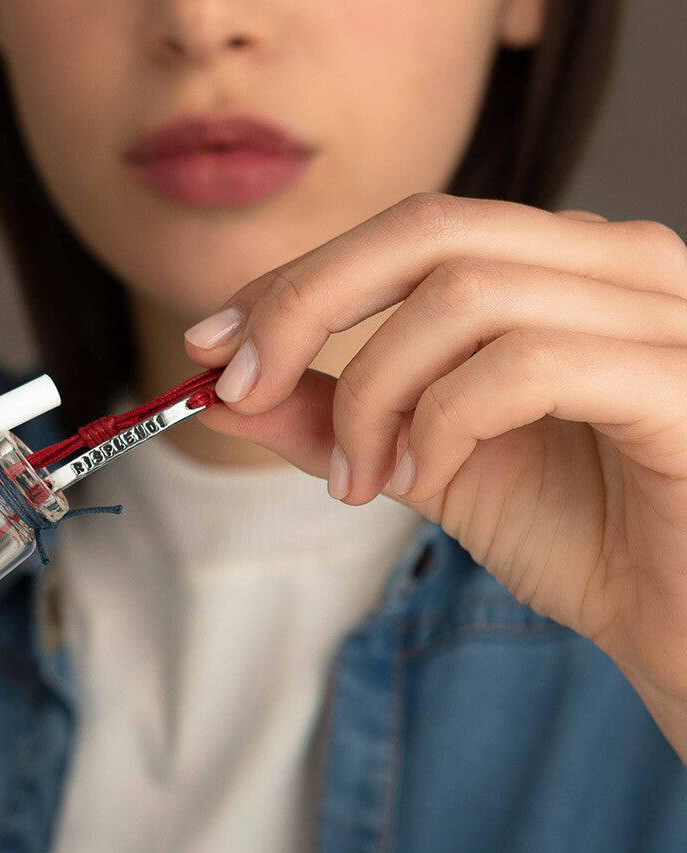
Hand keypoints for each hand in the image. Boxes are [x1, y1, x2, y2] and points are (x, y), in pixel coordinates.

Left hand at [185, 193, 686, 702]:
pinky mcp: (680, 384)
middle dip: (307, 307)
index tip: (213, 345)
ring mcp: (661, 315)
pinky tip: (427, 482)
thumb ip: (335, 419)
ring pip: (466, 296)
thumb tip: (225, 389)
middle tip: (243, 390)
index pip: (413, 228)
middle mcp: (619, 264)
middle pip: (431, 229)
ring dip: (376, 392)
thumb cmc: (584, 537)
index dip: (299, 277)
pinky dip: (444, 424)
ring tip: (362, 478)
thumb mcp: (428, 467)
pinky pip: (526, 366)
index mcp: (565, 269)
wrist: (681, 624)